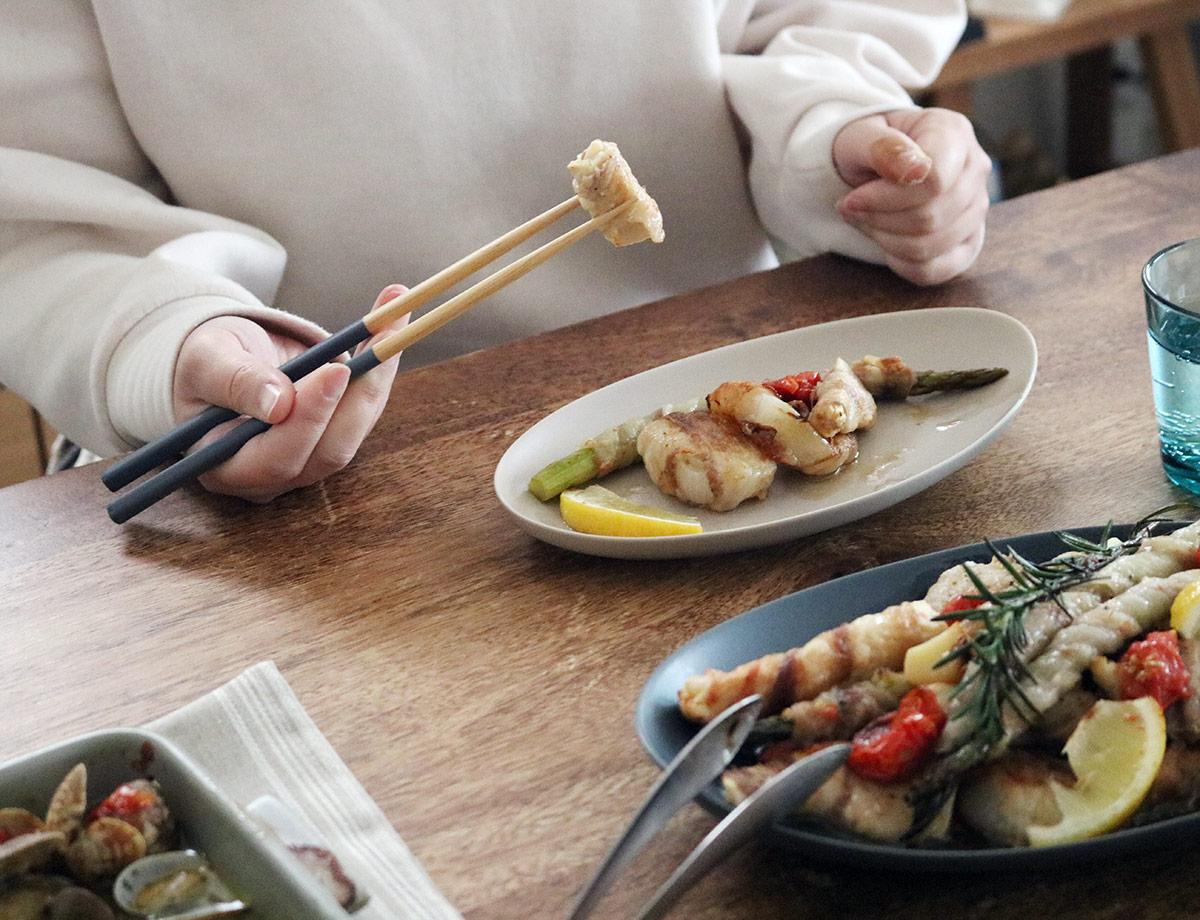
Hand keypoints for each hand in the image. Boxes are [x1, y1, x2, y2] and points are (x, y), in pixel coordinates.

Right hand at [172, 284, 408, 502]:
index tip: (334, 371)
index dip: (309, 420)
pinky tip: (391, 324)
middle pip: (328, 452)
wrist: (223, 361)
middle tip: (378, 341)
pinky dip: (382, 367)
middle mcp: (273, 477)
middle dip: (358, 396)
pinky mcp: (336, 437)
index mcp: (228, 468)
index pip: (277, 459)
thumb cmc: (205, 363)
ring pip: (356, 430)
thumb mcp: (208, 360)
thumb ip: (234, 380)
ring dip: (379, 376)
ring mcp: (309, 461)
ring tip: (391, 320)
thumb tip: (278, 404)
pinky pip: (366, 409)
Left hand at [832, 108, 990, 284]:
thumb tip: (914, 169)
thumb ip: (883, 148)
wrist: (871, 164)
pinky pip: (937, 270)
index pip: (934, 180)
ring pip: (932, 245)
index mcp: (953, 132)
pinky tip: (885, 242)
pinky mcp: (968, 241)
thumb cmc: (867, 147)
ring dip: (885, 240)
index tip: (852, 198)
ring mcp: (976, 207)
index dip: (886, 198)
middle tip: (850, 209)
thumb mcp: (860, 137)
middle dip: (879, 219)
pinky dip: (902, 263)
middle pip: (932, 216)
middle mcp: (974, 168)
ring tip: (863, 220)